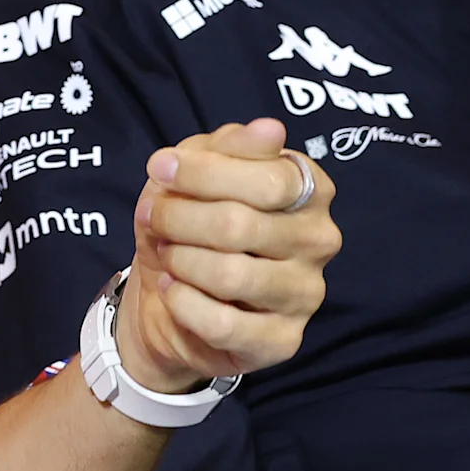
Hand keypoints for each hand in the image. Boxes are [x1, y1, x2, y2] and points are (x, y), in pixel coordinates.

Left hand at [118, 118, 336, 391]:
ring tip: (166, 253)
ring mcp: (306, 294)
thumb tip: (270, 129)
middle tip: (151, 217)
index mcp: (309, 189)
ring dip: (180, 260)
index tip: (160, 169)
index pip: (268, 176)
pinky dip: (182, 302)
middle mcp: (319, 240)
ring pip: (231, 275)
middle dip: (179, 218)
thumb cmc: (189, 223)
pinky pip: (222, 323)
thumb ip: (227, 149)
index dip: (203, 173)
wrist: (167, 297)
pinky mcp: (282, 341)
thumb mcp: (196, 173)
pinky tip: (173, 289)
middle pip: (241, 225)